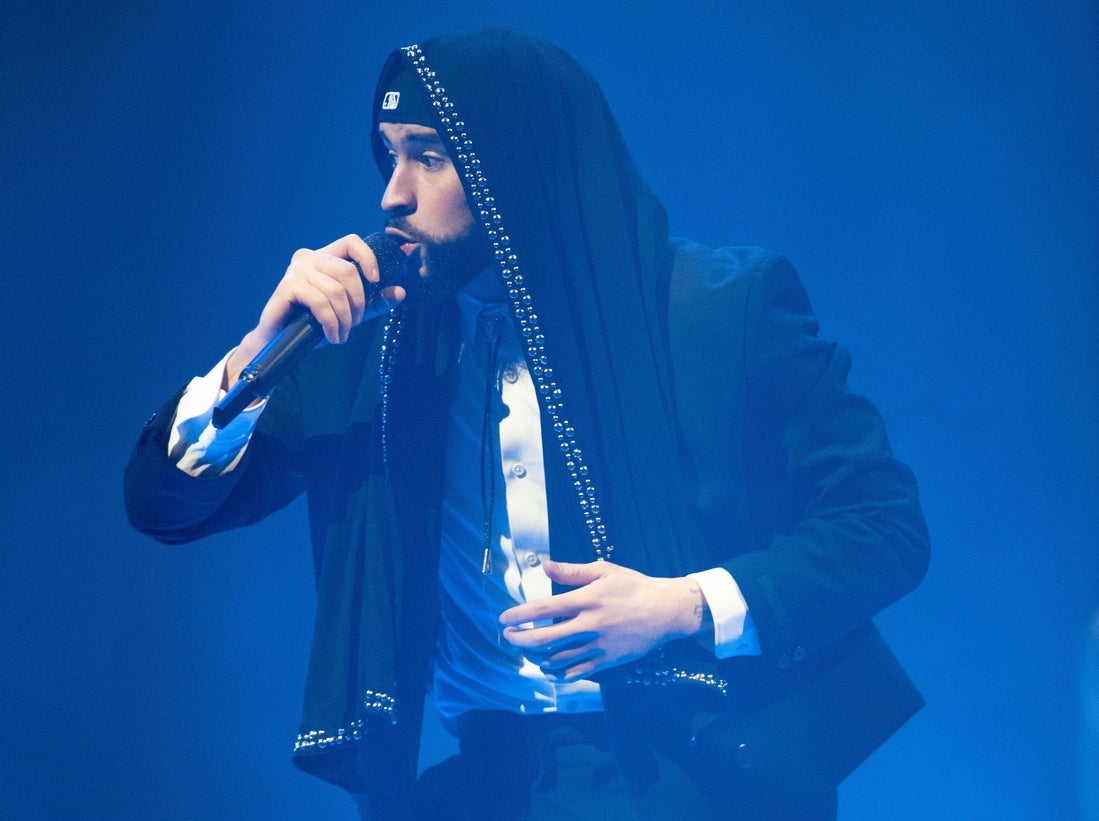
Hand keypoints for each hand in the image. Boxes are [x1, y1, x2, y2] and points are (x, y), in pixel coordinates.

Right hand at [225, 234, 405, 386]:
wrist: (282, 341)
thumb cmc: (314, 323)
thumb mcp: (352, 311)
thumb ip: (376, 302)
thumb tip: (401, 292)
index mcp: (325, 257)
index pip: (352, 242)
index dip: (368, 258)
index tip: (377, 281)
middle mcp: (309, 257)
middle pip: (348, 271)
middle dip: (358, 302)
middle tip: (354, 324)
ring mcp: (296, 270)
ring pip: (336, 290)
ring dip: (344, 318)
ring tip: (342, 334)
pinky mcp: (287, 287)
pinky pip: (320, 302)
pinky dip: (331, 323)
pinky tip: (332, 336)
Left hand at [498, 558, 706, 681]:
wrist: (665, 611)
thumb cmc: (633, 587)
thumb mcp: (605, 571)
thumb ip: (572, 571)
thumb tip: (545, 565)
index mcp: (586, 600)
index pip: (544, 609)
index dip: (520, 615)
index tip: (504, 618)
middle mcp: (589, 625)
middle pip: (545, 638)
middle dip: (521, 639)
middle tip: (508, 636)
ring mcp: (598, 646)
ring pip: (558, 659)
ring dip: (536, 657)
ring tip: (526, 651)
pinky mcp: (607, 660)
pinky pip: (577, 672)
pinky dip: (558, 673)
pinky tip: (548, 668)